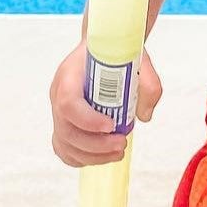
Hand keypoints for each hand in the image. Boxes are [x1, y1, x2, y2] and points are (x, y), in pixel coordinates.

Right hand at [49, 43, 163, 167]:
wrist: (102, 49)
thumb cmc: (115, 53)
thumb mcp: (138, 59)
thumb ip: (148, 84)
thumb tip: (144, 116)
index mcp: (71, 74)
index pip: (69, 103)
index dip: (88, 120)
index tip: (111, 125)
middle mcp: (59, 93)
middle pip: (66, 129)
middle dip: (95, 145)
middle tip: (121, 144)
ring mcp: (58, 110)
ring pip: (64, 143)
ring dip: (92, 155)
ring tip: (118, 151)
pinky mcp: (64, 122)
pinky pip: (64, 148)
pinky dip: (82, 158)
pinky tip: (103, 156)